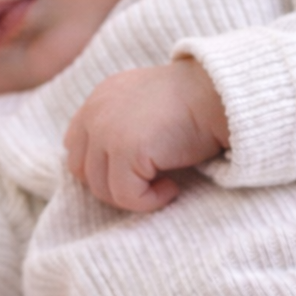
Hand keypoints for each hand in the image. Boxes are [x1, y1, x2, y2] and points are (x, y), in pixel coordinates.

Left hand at [65, 60, 228, 212]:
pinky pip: (127, 196)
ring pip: (102, 190)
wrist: (220, 94)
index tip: (134, 173)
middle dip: (114, 186)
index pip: (75, 148)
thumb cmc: (194, 104)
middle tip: (149, 183)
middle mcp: (95, 112)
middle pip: (83, 173)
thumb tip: (108, 165)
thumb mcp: (146, 106)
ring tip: (166, 183)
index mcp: (99, 100)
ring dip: (134, 196)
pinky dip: (150, 201)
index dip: (100, 169)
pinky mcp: (126, 149)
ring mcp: (106, 131)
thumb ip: (120, 126)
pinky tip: (172, 187)